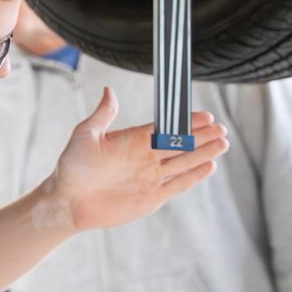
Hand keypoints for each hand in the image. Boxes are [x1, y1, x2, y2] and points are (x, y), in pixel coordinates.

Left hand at [45, 88, 228, 231]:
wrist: (68, 200)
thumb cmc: (72, 166)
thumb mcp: (86, 135)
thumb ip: (103, 115)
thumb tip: (110, 90)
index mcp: (133, 140)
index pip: (166, 128)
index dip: (186, 122)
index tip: (206, 115)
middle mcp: (145, 157)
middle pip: (180, 144)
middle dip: (201, 136)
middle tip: (221, 127)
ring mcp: (150, 177)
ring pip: (184, 162)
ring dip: (203, 153)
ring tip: (223, 143)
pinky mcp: (152, 197)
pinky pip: (178, 185)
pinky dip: (194, 176)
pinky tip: (209, 166)